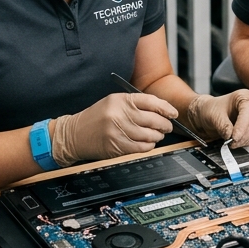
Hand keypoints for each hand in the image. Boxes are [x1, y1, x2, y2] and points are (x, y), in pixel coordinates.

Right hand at [50, 93, 177, 165]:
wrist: (75, 134)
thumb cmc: (96, 118)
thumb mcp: (113, 102)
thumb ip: (134, 104)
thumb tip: (160, 111)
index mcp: (120, 100)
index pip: (150, 101)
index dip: (165, 108)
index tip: (173, 113)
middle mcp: (119, 114)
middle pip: (152, 119)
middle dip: (165, 124)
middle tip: (167, 126)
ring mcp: (118, 131)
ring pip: (149, 135)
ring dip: (157, 136)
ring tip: (157, 135)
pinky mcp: (116, 146)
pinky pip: (141, 147)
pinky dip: (149, 146)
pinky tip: (148, 143)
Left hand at [187, 90, 248, 146]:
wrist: (210, 115)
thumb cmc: (213, 110)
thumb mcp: (214, 115)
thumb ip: (222, 125)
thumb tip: (230, 135)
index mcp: (243, 96)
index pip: (248, 110)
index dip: (243, 125)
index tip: (234, 137)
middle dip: (247, 134)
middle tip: (234, 142)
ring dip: (248, 140)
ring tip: (234, 143)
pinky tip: (240, 143)